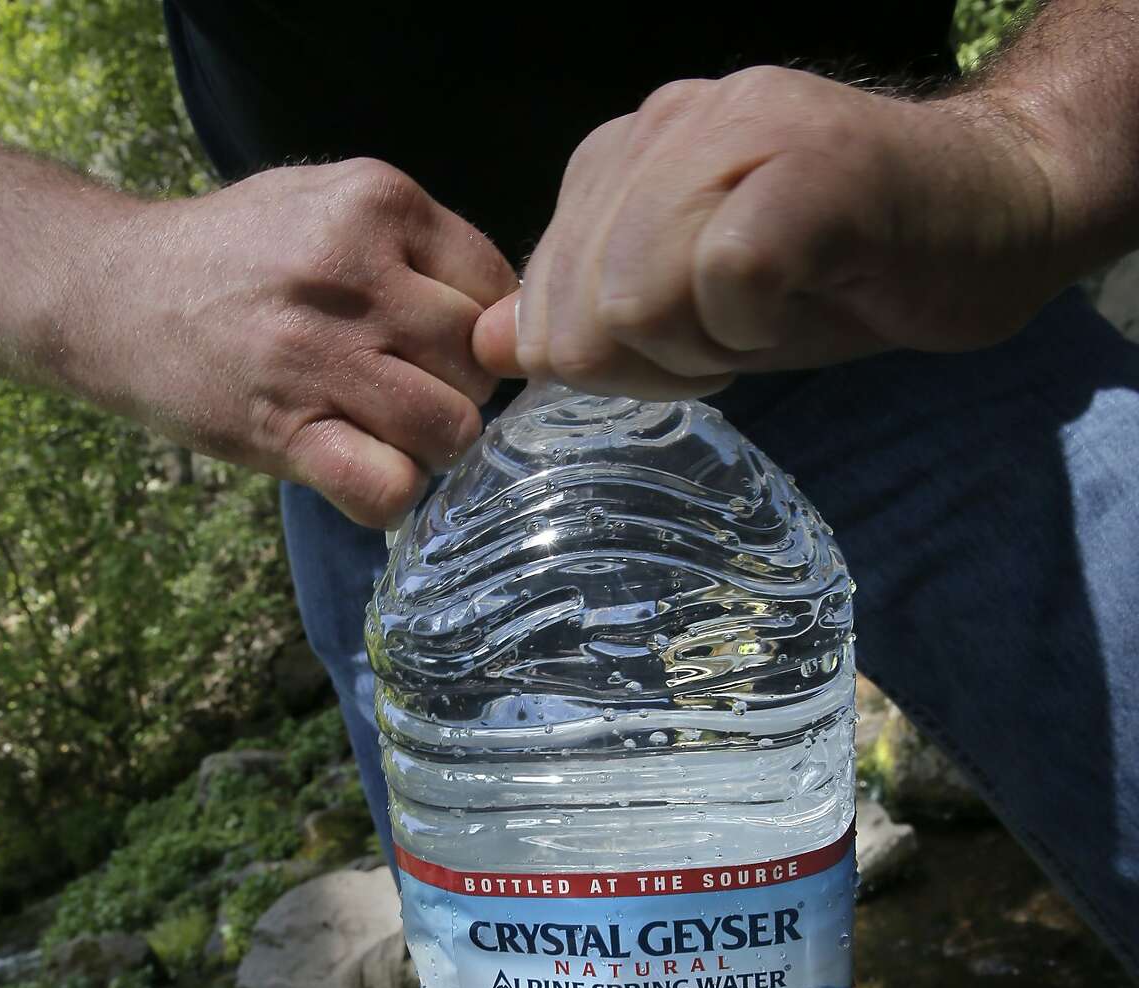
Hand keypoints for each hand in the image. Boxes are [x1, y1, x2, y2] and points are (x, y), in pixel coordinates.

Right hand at [81, 161, 516, 525]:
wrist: (110, 291)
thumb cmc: (232, 255)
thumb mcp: (324, 202)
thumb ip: (415, 246)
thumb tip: (504, 321)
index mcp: (379, 202)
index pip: (498, 291)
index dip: (481, 335)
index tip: (437, 350)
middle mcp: (355, 273)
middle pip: (478, 366)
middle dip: (457, 392)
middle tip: (402, 395)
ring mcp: (319, 355)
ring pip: (450, 430)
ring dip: (429, 449)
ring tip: (381, 432)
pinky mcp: (284, 430)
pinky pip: (388, 486)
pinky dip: (389, 496)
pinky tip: (359, 474)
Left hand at [472, 67, 1057, 395]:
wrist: (992, 217)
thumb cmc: (843, 274)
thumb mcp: (694, 317)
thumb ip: (593, 324)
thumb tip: (493, 344)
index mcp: (625, 157)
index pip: (543, 302)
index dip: (610, 362)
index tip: (693, 346)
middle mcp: (667, 124)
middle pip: (579, 312)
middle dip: (652, 365)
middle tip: (736, 339)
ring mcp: (737, 131)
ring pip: (636, 296)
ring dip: (706, 348)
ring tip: (771, 316)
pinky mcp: (807, 164)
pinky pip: (724, 279)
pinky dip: (758, 326)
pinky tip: (801, 303)